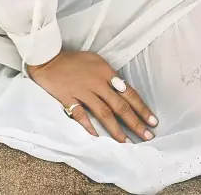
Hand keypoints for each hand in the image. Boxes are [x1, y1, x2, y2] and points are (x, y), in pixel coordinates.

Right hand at [25, 50, 158, 142]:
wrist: (47, 58)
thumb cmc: (73, 60)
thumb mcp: (95, 60)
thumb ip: (109, 75)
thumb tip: (123, 90)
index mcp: (106, 72)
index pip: (129, 93)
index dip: (141, 108)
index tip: (152, 121)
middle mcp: (97, 83)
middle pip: (119, 105)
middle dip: (135, 122)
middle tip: (147, 136)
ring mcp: (82, 92)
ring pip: (103, 113)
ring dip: (116, 130)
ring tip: (126, 142)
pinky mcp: (68, 98)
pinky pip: (80, 115)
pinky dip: (89, 127)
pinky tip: (97, 138)